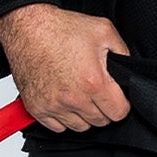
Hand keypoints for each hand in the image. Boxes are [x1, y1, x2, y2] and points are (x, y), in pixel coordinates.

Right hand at [0, 3, 130, 132]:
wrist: (27, 28)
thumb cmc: (60, 29)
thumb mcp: (103, 30)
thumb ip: (123, 53)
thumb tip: (128, 70)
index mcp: (93, 82)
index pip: (119, 113)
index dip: (121, 103)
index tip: (115, 96)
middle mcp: (74, 98)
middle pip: (100, 122)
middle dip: (103, 108)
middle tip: (96, 90)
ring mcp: (54, 106)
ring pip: (80, 127)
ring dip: (83, 115)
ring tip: (79, 94)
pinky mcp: (37, 108)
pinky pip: (57, 128)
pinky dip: (63, 118)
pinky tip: (64, 100)